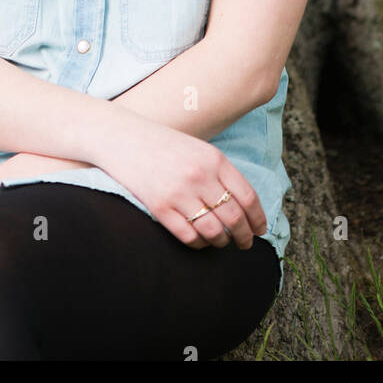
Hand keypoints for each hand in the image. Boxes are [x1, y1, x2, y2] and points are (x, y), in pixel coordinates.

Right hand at [95, 115, 266, 250]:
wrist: (123, 138)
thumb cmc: (164, 145)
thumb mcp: (198, 149)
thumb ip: (220, 173)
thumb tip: (244, 206)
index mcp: (214, 159)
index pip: (248, 197)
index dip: (258, 218)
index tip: (260, 229)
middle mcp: (199, 176)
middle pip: (234, 218)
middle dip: (244, 236)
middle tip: (245, 243)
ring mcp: (179, 193)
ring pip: (213, 232)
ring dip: (221, 242)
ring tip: (221, 241)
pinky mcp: (159, 207)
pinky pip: (189, 237)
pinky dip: (199, 244)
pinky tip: (200, 241)